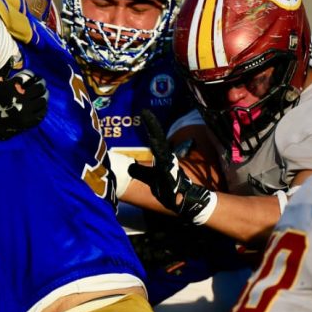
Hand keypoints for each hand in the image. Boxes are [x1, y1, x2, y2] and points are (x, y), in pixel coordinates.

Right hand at [0, 69, 47, 141]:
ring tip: (43, 95)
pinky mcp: (28, 121)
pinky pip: (41, 113)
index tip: (35, 76)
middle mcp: (22, 98)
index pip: (29, 77)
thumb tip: (16, 76)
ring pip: (42, 100)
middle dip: (41, 84)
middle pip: (39, 88)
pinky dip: (43, 108)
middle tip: (41, 83)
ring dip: (43, 96)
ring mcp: (26, 111)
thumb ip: (4, 78)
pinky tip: (41, 106)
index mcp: (13, 87)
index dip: (33, 76)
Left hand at [128, 109, 217, 224]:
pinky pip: (166, 170)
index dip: (151, 124)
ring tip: (150, 134)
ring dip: (157, 143)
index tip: (144, 111)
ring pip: (162, 152)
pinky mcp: (171, 178)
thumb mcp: (150, 179)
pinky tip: (158, 160)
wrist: (181, 200)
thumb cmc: (167, 187)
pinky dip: (162, 165)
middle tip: (145, 112)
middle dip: (153, 125)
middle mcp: (166, 158)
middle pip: (159, 138)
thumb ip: (140, 171)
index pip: (155, 137)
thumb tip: (129, 167)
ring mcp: (169, 167)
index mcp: (161, 156)